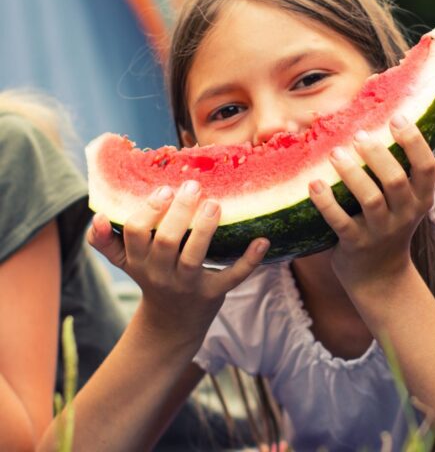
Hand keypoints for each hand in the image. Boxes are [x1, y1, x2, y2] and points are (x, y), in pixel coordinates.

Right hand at [87, 181, 267, 334]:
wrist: (172, 324)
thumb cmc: (152, 278)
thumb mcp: (127, 263)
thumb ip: (106, 242)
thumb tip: (97, 216)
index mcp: (139, 261)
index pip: (135, 233)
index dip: (147, 211)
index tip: (162, 189)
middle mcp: (161, 274)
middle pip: (165, 241)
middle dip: (177, 213)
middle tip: (192, 186)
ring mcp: (188, 285)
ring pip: (193, 257)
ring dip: (205, 229)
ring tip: (215, 204)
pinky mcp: (213, 294)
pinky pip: (232, 277)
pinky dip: (249, 260)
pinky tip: (262, 240)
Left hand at [308, 116, 434, 292]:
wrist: (380, 274)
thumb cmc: (398, 222)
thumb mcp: (422, 197)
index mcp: (422, 197)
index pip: (426, 167)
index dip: (414, 141)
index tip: (397, 117)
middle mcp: (405, 214)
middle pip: (396, 181)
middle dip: (378, 155)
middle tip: (359, 133)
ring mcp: (379, 230)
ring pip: (370, 199)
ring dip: (352, 174)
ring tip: (334, 152)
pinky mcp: (354, 244)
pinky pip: (339, 222)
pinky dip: (327, 202)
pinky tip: (314, 183)